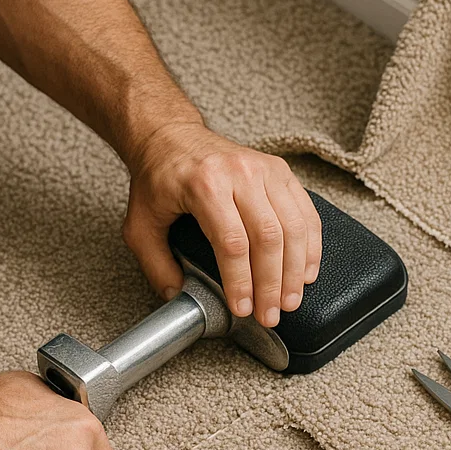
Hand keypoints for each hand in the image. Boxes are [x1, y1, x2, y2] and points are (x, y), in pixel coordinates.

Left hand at [122, 121, 322, 326]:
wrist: (170, 135)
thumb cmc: (158, 177)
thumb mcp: (140, 224)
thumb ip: (155, 264)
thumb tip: (178, 296)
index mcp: (205, 185)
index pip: (232, 243)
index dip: (241, 281)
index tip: (243, 308)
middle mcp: (240, 173)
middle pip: (269, 237)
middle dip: (272, 284)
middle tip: (270, 314)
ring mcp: (264, 169)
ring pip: (293, 227)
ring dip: (296, 270)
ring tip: (290, 300)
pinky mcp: (280, 171)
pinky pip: (305, 212)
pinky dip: (311, 246)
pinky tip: (306, 272)